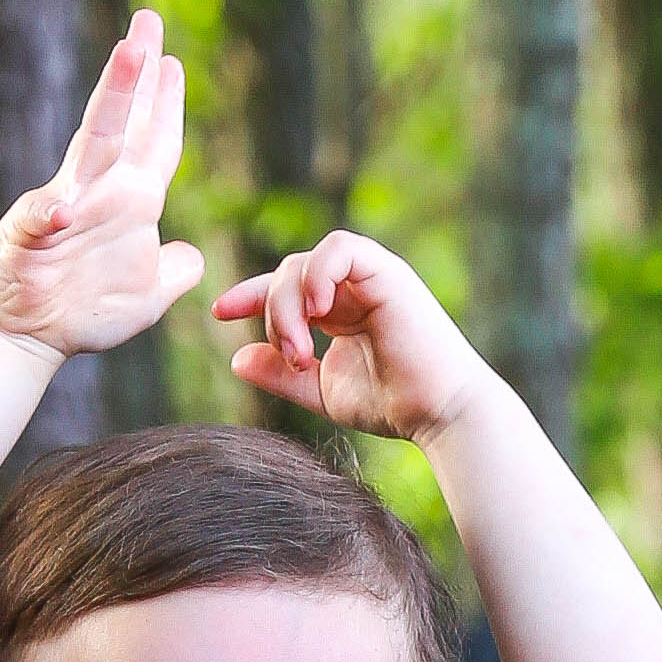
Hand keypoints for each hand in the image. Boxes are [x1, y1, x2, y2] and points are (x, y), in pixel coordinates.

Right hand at [0, 14, 205, 351]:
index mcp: (134, 202)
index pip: (158, 142)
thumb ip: (175, 268)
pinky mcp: (35, 235)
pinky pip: (44, 218)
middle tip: (148, 19)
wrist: (28, 332)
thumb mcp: (149, 294)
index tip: (173, 60)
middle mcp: (104, 192)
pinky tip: (60, 209)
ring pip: (95, 144)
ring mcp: (70, 207)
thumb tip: (190, 253)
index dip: (167, 103)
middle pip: (128, 121)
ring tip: (127, 53)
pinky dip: (50, 212)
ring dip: (113, 97)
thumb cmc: (86, 311)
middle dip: (139, 71)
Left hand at [212, 229, 482, 443]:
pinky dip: (319, 274)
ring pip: (306, 262)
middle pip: (288, 273)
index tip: (220, 312)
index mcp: (340, 310)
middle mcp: (353, 288)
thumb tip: (236, 359)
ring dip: (290, 303)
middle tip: (289, 356)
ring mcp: (371, 277)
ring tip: (301, 347)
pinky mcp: (388, 272)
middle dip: (272, 311)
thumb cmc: (394, 406)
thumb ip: (282, 376)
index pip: (285, 288)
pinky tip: (317, 311)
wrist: (441, 413)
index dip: (249, 295)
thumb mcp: (322, 391)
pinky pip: (339, 248)